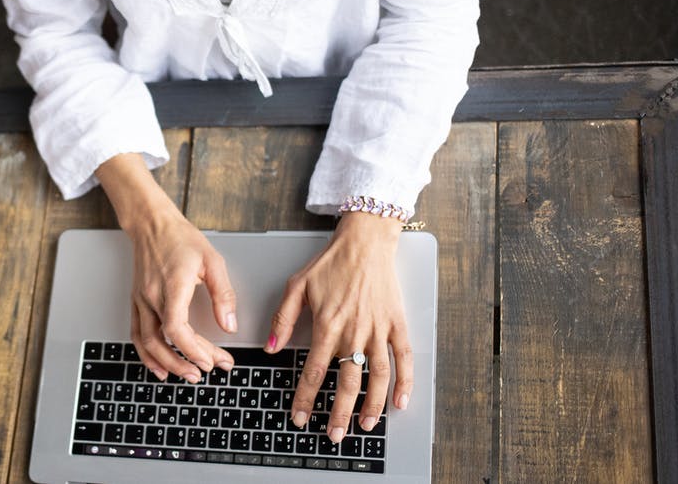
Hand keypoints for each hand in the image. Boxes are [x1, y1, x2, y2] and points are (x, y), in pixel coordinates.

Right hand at [125, 205, 237, 381]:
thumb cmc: (181, 239)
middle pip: (162, 341)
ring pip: (146, 342)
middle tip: (207, 371)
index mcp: (172, 286)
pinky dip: (146, 355)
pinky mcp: (137, 302)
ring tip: (186, 375)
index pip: (176, 328)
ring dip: (166, 363)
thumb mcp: (213, 261)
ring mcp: (141, 300)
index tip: (210, 361)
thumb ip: (223, 294)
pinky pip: (136, 335)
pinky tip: (159, 367)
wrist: (152, 225)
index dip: (193, 350)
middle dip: (184, 362)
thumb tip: (230, 324)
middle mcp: (152, 296)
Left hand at [265, 212, 411, 442]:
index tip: (300, 417)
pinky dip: (405, 382)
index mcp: (327, 326)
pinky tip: (399, 402)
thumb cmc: (330, 263)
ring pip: (377, 376)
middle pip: (346, 382)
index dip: (306, 398)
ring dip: (371, 405)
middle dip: (339, 413)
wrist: (365, 242)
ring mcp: (378, 329)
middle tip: (334, 435)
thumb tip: (272, 349)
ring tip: (364, 426)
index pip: (313, 372)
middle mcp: (354, 332)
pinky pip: (403, 358)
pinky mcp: (397, 324)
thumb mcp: (297, 287)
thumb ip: (283, 319)